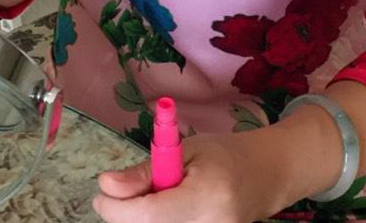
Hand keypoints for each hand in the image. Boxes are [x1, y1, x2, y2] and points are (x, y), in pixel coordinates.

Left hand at [93, 132, 278, 222]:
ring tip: (153, 200)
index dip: (117, 209)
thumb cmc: (224, 156)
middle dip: (126, 216)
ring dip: (142, 221)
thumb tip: (105, 185)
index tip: (100, 194)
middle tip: (124, 193)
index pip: (149, 216)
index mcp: (206, 196)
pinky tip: (164, 213)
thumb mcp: (185, 150)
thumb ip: (146, 172)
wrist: (265, 178)